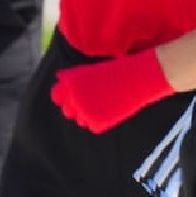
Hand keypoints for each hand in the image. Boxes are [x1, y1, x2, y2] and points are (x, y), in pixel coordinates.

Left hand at [50, 50, 172, 133]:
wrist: (138, 78)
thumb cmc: (118, 70)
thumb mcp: (91, 69)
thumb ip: (74, 77)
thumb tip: (59, 79)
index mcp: (71, 83)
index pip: (57, 95)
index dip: (65, 96)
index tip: (74, 96)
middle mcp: (74, 97)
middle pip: (67, 110)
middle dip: (77, 107)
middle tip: (94, 101)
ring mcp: (85, 112)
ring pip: (80, 120)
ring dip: (89, 115)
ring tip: (105, 104)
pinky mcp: (97, 123)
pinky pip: (93, 127)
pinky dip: (101, 122)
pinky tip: (111, 111)